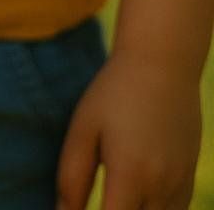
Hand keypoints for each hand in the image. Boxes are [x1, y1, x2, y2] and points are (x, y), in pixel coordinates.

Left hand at [56, 50, 201, 209]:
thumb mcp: (83, 130)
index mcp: (131, 175)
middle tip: (97, 201)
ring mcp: (181, 183)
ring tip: (111, 200)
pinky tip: (133, 201)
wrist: (163, 65)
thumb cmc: (113, 94)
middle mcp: (162, 186)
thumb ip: (72, 177)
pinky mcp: (189, 176)